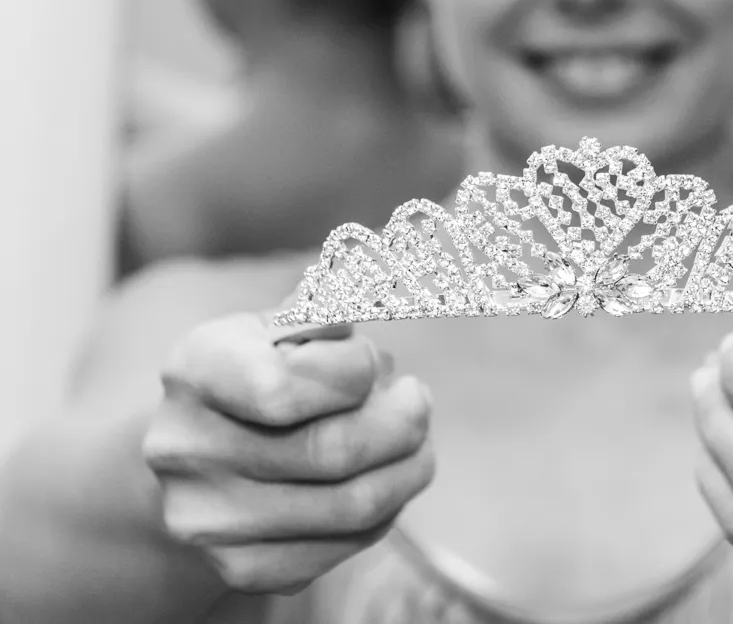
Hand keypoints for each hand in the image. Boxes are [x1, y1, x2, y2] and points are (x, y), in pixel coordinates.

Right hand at [142, 307, 433, 594]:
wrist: (192, 464)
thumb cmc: (254, 378)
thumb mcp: (277, 329)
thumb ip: (325, 313)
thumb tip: (371, 290)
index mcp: (194, 372)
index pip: (284, 389)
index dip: (350, 372)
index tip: (369, 359)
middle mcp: (187, 451)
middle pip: (334, 451)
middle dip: (402, 421)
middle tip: (418, 399)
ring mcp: (211, 521)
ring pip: (355, 504)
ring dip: (409, 465)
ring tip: (416, 438)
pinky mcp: (245, 569)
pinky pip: (349, 543)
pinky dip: (388, 507)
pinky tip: (384, 476)